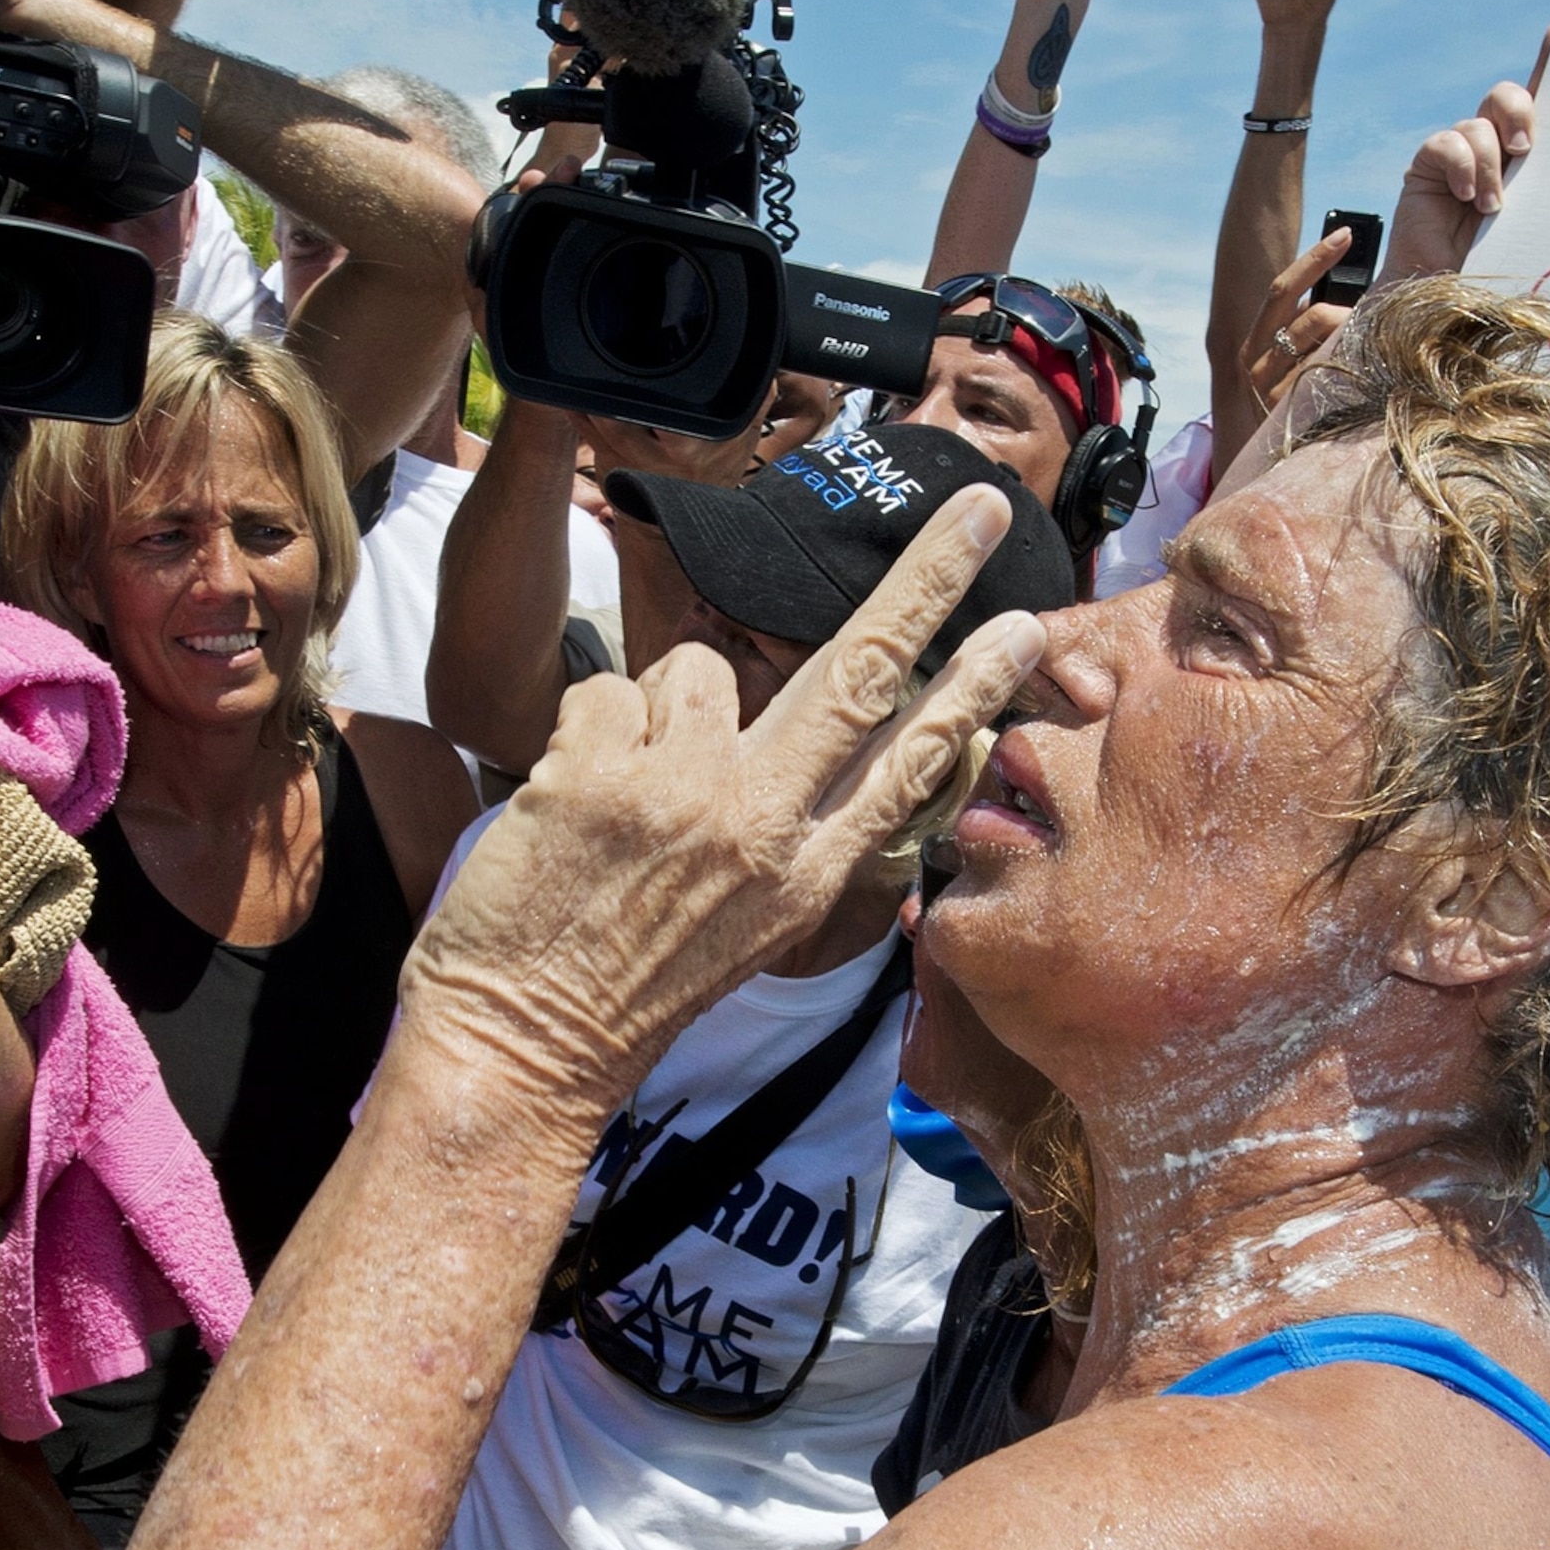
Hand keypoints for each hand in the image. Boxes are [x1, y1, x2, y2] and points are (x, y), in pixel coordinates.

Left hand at [396, 492, 1042, 1162]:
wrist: (525, 1043)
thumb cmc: (628, 982)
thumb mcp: (752, 925)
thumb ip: (791, 829)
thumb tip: (809, 726)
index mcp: (810, 875)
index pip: (911, 764)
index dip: (972, 689)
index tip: (1024, 629)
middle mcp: (764, 827)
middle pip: (861, 675)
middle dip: (926, 581)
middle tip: (973, 507)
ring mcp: (685, 793)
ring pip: (695, 667)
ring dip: (658, 712)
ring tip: (628, 796)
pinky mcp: (603, 772)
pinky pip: (607, 690)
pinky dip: (584, 734)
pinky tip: (572, 804)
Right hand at [1240, 228, 1354, 417]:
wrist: (1270, 472)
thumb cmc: (1289, 410)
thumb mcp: (1289, 365)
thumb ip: (1303, 334)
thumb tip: (1343, 301)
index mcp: (1254, 344)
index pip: (1282, 290)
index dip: (1314, 259)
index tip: (1345, 234)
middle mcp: (1256, 363)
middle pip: (1310, 313)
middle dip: (1346, 307)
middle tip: (1368, 309)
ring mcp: (1271, 389)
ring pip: (1324, 341)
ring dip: (1352, 336)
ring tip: (1368, 346)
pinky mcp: (1289, 412)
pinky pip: (1331, 374)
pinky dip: (1353, 366)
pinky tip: (1365, 371)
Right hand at [1375, 30, 1549, 290]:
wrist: (1445, 304)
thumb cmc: (1497, 274)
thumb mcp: (1537, 227)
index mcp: (1526, 159)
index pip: (1542, 100)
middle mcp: (1493, 148)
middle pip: (1506, 96)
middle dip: (1518, 111)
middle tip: (1525, 149)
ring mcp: (1458, 156)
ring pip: (1477, 122)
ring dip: (1488, 162)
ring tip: (1493, 207)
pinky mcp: (1427, 168)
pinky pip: (1444, 143)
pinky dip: (1461, 166)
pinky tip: (1467, 196)